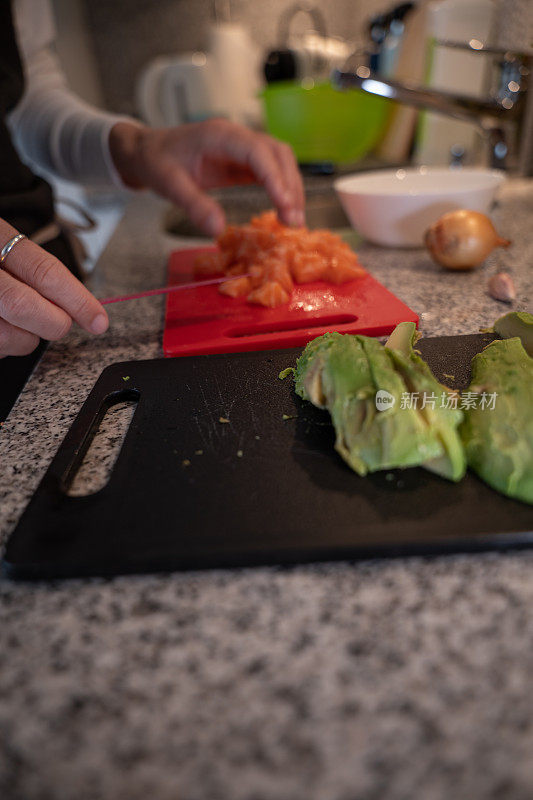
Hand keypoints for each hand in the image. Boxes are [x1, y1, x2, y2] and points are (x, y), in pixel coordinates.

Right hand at [0, 219, 107, 357]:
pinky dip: (4, 345)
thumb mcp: (4, 246)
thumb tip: (80, 309)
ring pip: (7, 337)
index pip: (42, 270)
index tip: (100, 321)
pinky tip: (0, 327)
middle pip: (22, 305)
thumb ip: (36, 274)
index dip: (77, 299)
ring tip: (17, 322)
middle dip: (51, 323)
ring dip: (25, 340)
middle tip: (59, 324)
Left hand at [109, 118, 305, 235]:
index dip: (276, 178)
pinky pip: (270, 171)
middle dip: (291, 186)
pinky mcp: (243, 161)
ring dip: (291, 188)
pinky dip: (282, 190)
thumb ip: (194, 205)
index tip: (286, 206)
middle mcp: (236, 137)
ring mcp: (242, 148)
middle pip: (278, 154)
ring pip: (279, 161)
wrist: (147, 151)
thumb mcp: (169, 185)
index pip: (258, 152)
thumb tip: (218, 230)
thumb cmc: (157, 162)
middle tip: (295, 221)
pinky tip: (285, 211)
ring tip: (294, 221)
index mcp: (220, 135)